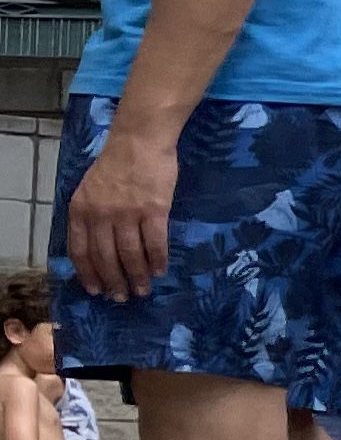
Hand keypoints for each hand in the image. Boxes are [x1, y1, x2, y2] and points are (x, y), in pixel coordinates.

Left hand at [66, 120, 179, 302]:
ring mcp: (127, 213)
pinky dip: (158, 260)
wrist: (140, 141)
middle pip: (105, 258)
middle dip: (114, 282)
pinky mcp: (154, 210)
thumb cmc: (115, 165)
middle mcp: (100, 215)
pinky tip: (161, 270)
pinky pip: (155, 243)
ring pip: (130, 255)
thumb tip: (98, 249)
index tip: (96, 291)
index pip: (80, 251)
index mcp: (81, 210)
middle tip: (122, 297)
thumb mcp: (89, 190)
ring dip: (138, 276)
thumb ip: (90, 217)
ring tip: (143, 290)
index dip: (88, 274)